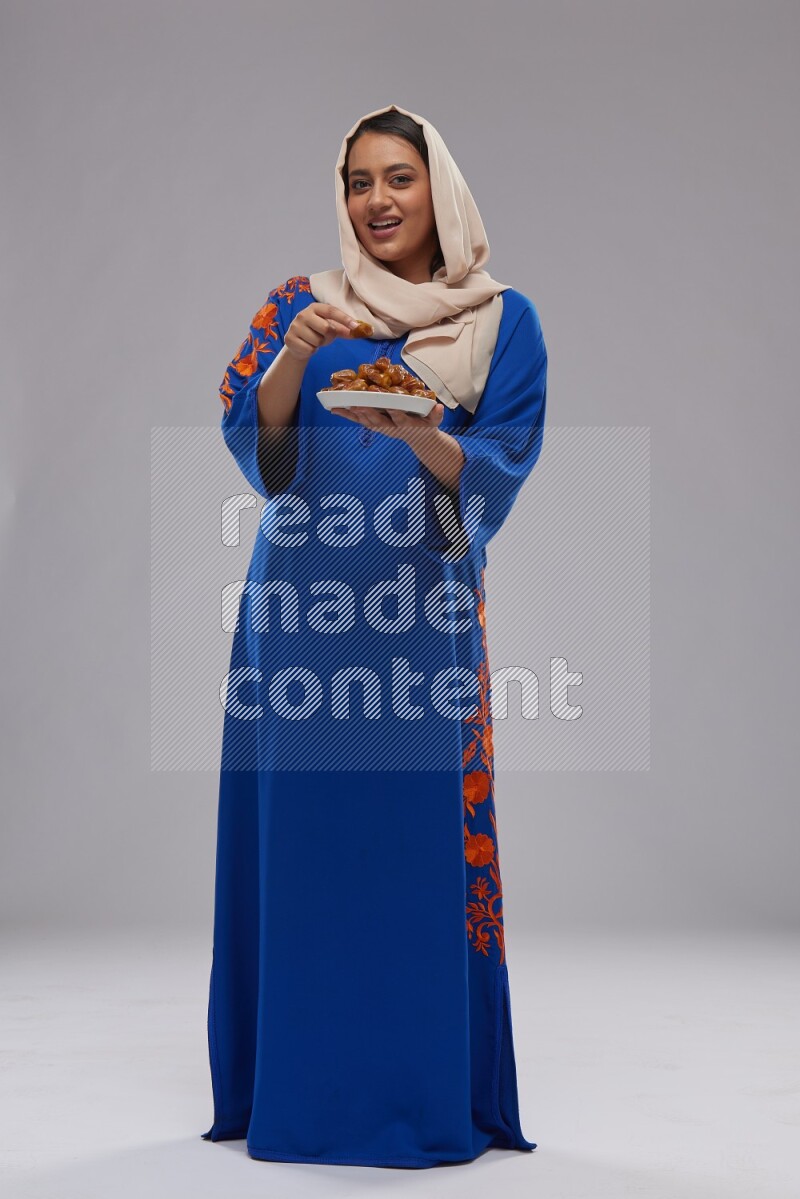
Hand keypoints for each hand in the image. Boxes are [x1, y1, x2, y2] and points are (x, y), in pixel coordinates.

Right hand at [284, 303, 361, 363]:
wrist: (297, 344)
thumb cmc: (317, 332)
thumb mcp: (331, 329)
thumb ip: (344, 329)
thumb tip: (361, 330)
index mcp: (315, 308)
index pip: (331, 311)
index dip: (344, 318)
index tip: (356, 326)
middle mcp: (303, 314)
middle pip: (326, 328)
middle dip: (330, 336)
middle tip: (325, 337)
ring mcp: (295, 326)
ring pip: (317, 341)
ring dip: (320, 344)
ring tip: (314, 341)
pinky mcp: (289, 338)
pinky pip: (309, 349)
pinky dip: (311, 351)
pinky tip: (307, 346)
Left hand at [328, 399, 445, 444]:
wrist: (418, 437)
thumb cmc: (426, 425)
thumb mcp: (434, 420)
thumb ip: (436, 415)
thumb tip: (439, 407)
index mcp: (406, 424)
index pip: (399, 418)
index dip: (394, 412)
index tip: (389, 405)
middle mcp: (391, 427)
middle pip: (377, 421)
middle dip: (367, 413)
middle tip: (356, 405)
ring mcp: (381, 427)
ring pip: (365, 421)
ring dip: (352, 414)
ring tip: (338, 406)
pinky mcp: (375, 426)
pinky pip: (360, 421)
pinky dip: (348, 415)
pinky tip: (334, 409)